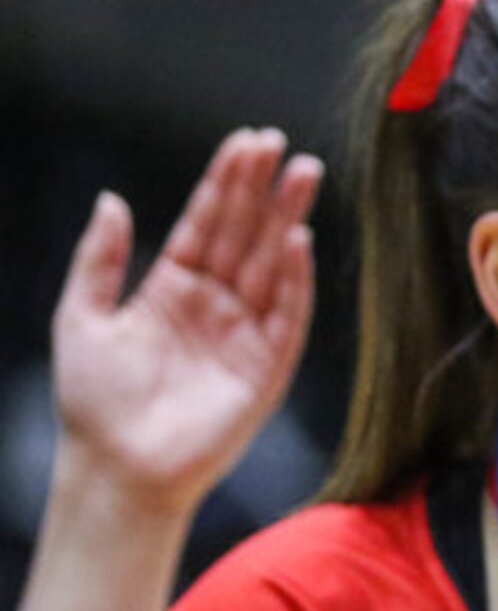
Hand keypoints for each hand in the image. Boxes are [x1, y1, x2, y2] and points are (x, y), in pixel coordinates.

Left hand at [51, 127, 319, 513]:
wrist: (116, 468)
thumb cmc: (93, 402)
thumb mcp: (81, 317)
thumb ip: (100, 259)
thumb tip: (111, 199)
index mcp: (172, 289)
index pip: (205, 223)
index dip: (224, 183)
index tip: (246, 143)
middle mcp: (214, 305)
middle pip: (245, 235)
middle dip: (264, 189)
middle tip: (284, 146)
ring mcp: (243, 334)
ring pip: (271, 264)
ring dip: (287, 219)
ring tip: (303, 175)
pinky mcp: (265, 368)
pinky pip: (286, 316)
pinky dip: (293, 279)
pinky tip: (295, 241)